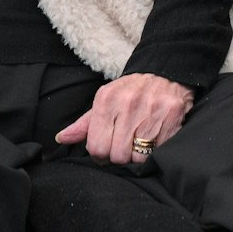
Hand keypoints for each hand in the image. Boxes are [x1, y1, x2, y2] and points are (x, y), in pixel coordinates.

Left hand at [54, 72, 192, 164]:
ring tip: (140, 141)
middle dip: (120, 156)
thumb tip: (61, 138)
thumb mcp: (105, 101)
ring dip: (138, 155)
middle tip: (126, 144)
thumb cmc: (130, 92)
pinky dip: (156, 151)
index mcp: (107, 99)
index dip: (101, 154)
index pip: (96, 147)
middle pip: (117, 156)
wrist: (165, 73)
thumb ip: (84, 123)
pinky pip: (158, 152)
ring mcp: (150, 110)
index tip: (108, 147)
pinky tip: (155, 137)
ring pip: (138, 158)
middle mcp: (128, 103)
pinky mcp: (171, 116)